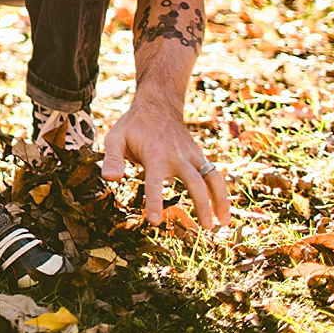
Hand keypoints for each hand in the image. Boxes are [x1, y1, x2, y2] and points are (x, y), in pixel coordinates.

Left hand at [100, 96, 231, 227]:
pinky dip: (221, 193)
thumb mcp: (115, 138)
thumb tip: (110, 179)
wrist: (158, 105)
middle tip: (204, 228)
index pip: (154, 182)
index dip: (154, 202)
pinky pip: (214, 175)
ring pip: (212, 178)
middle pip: (194, 182)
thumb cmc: (133, 126)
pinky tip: (223, 213)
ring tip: (223, 224)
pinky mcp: (199, 156)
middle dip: (201, 204)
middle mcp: (176, 156)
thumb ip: (112, 159)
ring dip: (220, 200)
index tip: (155, 221)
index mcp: (154, 155)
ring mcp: (191, 156)